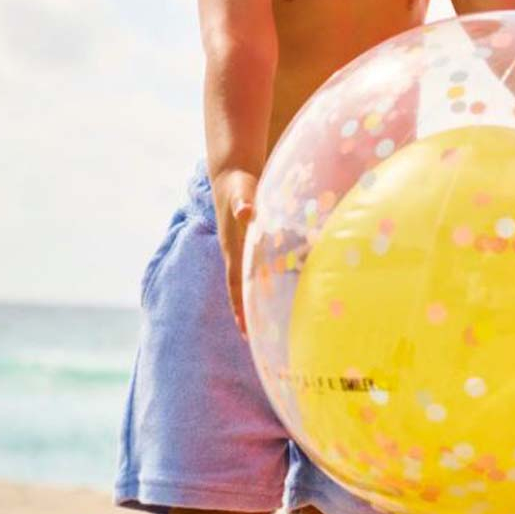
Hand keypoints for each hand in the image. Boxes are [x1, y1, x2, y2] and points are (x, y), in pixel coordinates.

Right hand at [211, 168, 258, 338]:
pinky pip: (259, 267)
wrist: (231, 174)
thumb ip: (244, 203)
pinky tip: (283, 288)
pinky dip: (268, 280)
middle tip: (257, 339)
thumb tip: (247, 213)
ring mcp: (243, 249)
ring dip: (257, 299)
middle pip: (241, 289)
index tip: (245, 332)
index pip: (235, 284)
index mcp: (232, 248)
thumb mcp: (242, 192)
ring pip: (250, 279)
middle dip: (247, 313)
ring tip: (270, 321)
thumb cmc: (238, 184)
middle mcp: (236, 253)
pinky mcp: (252, 242)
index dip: (240, 308)